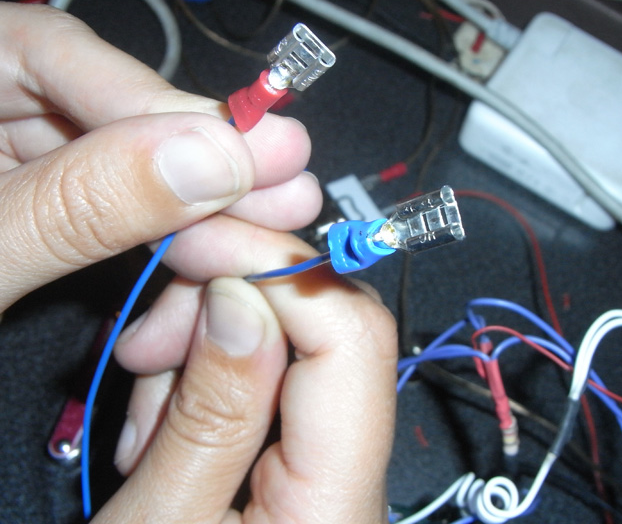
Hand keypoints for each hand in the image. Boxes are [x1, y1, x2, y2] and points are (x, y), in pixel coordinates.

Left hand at [0, 2, 320, 310]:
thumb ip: (80, 205)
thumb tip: (209, 161)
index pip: (53, 53)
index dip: (158, 102)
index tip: (241, 149)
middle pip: (103, 100)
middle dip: (199, 151)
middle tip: (285, 176)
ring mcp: (14, 150)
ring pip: (123, 153)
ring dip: (200, 193)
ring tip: (274, 210)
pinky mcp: (44, 196)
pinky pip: (116, 198)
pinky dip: (166, 226)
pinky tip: (219, 235)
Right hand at [103, 230, 396, 522]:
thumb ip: (210, 413)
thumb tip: (239, 293)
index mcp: (338, 500)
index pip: (352, 337)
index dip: (278, 268)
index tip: (198, 242)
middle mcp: (356, 476)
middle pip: (327, 328)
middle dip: (231, 305)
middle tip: (149, 341)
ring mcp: (332, 468)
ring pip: (292, 347)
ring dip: (208, 349)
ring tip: (146, 412)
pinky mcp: (301, 466)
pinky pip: (270, 387)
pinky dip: (211, 382)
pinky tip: (161, 427)